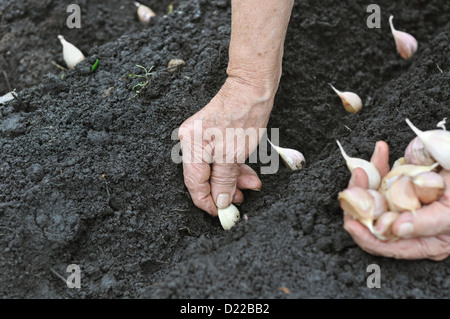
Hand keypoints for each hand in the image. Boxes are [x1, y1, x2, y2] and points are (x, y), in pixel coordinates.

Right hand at [178, 76, 274, 215]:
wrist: (251, 88)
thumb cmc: (243, 117)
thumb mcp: (234, 155)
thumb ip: (224, 181)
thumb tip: (220, 201)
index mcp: (191, 147)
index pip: (194, 185)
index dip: (208, 202)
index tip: (222, 213)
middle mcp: (190, 142)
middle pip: (204, 177)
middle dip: (224, 190)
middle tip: (242, 199)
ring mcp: (200, 137)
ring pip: (214, 168)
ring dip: (232, 179)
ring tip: (251, 184)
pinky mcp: (211, 134)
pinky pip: (219, 157)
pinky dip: (232, 167)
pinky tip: (246, 173)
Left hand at [343, 141, 449, 259]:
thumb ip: (427, 223)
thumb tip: (397, 229)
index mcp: (423, 242)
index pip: (386, 245)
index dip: (365, 236)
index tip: (350, 222)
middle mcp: (409, 225)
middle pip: (372, 219)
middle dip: (359, 200)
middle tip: (357, 181)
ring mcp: (404, 202)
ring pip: (373, 196)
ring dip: (366, 179)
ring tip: (365, 166)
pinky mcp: (404, 183)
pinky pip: (384, 176)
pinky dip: (380, 163)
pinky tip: (381, 150)